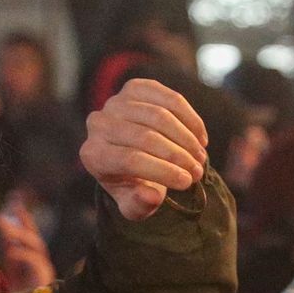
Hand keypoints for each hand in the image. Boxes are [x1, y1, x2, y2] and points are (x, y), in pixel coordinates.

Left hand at [0, 199, 54, 291]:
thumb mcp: (10, 268)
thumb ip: (10, 250)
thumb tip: (5, 233)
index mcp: (33, 257)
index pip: (30, 232)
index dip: (24, 216)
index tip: (15, 201)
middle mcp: (41, 260)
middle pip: (33, 237)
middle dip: (18, 224)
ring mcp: (44, 269)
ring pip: (35, 246)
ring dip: (19, 235)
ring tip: (3, 228)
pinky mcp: (44, 278)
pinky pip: (35, 261)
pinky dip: (22, 254)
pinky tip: (11, 250)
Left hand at [80, 78, 208, 220]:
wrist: (130, 156)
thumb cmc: (134, 184)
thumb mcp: (134, 204)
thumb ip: (139, 204)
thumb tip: (151, 195)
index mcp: (93, 155)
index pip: (130, 160)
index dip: (163, 171)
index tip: (187, 183)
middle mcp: (98, 124)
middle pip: (146, 137)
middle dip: (178, 156)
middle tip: (198, 172)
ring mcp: (115, 102)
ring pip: (160, 115)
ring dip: (187, 138)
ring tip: (200, 157)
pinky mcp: (134, 88)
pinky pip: (169, 98)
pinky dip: (190, 119)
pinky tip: (200, 138)